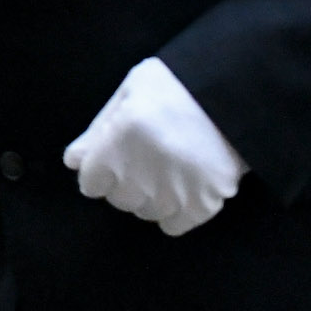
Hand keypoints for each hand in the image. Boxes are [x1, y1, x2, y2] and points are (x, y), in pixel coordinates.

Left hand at [62, 57, 246, 236]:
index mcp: (117, 145)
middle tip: (147, 158)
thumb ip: (97, 130)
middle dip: (126, 182)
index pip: (91, 184)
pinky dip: (176, 213)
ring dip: (151, 197)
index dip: (101, 171)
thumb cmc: (177, 84)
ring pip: (145, 212)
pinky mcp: (204, 205)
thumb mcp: (129, 93)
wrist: (237, 93)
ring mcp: (173, 194)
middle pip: (119, 199)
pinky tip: (184, 190)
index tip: (116, 158)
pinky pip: (174, 226)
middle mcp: (140, 175)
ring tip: (169, 170)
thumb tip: (73, 161)